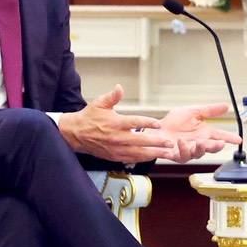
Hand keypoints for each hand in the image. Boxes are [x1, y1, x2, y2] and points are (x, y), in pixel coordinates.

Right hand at [58, 85, 180, 163]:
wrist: (76, 134)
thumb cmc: (89, 117)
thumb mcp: (99, 103)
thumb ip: (112, 97)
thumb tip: (119, 87)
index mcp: (115, 123)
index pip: (135, 122)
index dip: (148, 123)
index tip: (159, 124)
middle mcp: (117, 137)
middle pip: (141, 140)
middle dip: (157, 142)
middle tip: (170, 142)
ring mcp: (116, 148)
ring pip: (139, 153)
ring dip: (154, 153)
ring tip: (167, 153)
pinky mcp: (115, 156)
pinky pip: (132, 159)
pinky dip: (143, 158)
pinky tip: (153, 157)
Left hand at [159, 102, 240, 161]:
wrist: (156, 129)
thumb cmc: (173, 122)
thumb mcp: (193, 112)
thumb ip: (209, 110)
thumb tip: (226, 106)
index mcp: (204, 133)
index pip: (220, 136)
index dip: (230, 138)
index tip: (238, 140)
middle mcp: (198, 143)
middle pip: (211, 148)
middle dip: (216, 147)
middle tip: (220, 144)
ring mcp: (188, 151)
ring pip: (198, 154)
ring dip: (201, 149)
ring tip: (200, 142)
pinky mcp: (177, 155)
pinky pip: (182, 156)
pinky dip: (183, 149)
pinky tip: (181, 141)